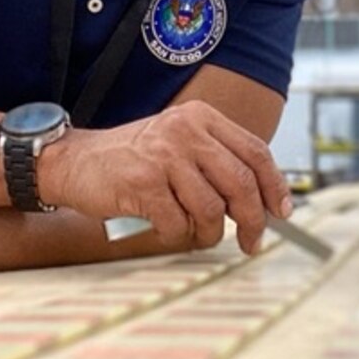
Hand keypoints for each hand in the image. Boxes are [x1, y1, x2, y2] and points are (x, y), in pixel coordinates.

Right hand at [40, 100, 291, 255]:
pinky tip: (166, 229)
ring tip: (194, 233)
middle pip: (241, 181)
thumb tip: (261, 201)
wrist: (76, 162)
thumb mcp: (179, 145)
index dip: (275, 185)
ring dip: (208, 233)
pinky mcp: (144, 182)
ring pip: (211, 208)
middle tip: (253, 241)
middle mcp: (186, 130)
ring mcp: (165, 155)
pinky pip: (178, 223)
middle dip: (253, 219)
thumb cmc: (131, 160)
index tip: (282, 211)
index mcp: (202, 118)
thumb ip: (216, 163)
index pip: (256, 151)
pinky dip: (177, 236)